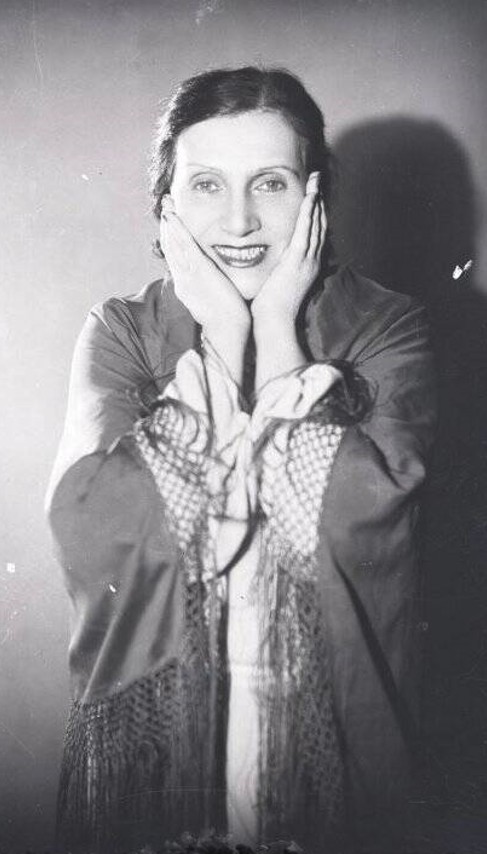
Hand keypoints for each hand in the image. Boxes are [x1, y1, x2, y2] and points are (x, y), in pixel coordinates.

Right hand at [160, 198, 249, 336]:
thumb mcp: (213, 297)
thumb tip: (215, 280)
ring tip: (167, 203)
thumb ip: (211, 286)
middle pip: (171, 246)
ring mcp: (188, 274)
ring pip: (174, 244)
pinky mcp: (199, 271)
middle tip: (166, 203)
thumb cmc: (226, 317)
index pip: (176, 256)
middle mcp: (183, 278)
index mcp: (186, 283)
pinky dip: (178, 230)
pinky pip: (185, 247)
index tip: (171, 219)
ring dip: (170, 222)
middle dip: (167, 224)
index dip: (172, 236)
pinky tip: (173, 216)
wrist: (227, 330)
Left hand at [251, 172, 326, 326]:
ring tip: (315, 182)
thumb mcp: (279, 281)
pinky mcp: (297, 262)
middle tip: (317, 180)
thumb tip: (275, 252)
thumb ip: (281, 265)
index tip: (313, 194)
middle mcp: (312, 261)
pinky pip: (305, 233)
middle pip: (320, 225)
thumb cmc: (271, 306)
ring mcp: (307, 261)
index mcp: (308, 265)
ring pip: (315, 225)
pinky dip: (309, 214)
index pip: (315, 233)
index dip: (316, 212)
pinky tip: (310, 198)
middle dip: (319, 201)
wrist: (274, 322)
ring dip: (316, 201)